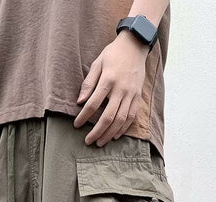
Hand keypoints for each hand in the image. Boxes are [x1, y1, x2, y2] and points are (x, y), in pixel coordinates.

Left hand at [73, 30, 148, 146]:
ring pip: (121, 120)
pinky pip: (132, 117)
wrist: (135, 45)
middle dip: (97, 131)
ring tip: (100, 142)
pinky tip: (115, 135)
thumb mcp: (97, 64)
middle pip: (108, 116)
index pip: (94, 104)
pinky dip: (123, 128)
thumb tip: (79, 101)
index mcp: (108, 80)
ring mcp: (131, 94)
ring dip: (110, 133)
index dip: (84, 116)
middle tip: (88, 141)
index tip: (76, 125)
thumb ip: (88, 83)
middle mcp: (121, 89)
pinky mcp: (138, 97)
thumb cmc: (112, 54)